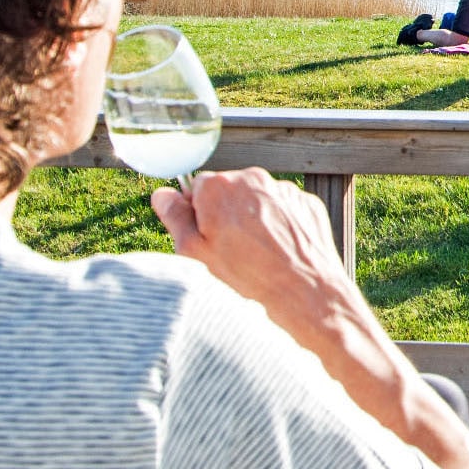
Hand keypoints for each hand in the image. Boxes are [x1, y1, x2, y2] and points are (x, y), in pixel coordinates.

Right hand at [152, 169, 359, 336]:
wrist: (303, 290)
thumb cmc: (245, 274)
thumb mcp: (194, 252)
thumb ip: (174, 217)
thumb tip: (161, 194)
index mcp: (219, 186)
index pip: (197, 188)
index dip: (197, 214)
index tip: (205, 238)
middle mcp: (252, 178)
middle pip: (228, 192)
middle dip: (225, 215)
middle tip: (229, 251)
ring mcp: (283, 190)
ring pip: (257, 201)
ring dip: (252, 221)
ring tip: (257, 256)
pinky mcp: (306, 203)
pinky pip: (284, 211)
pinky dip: (279, 227)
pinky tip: (279, 253)